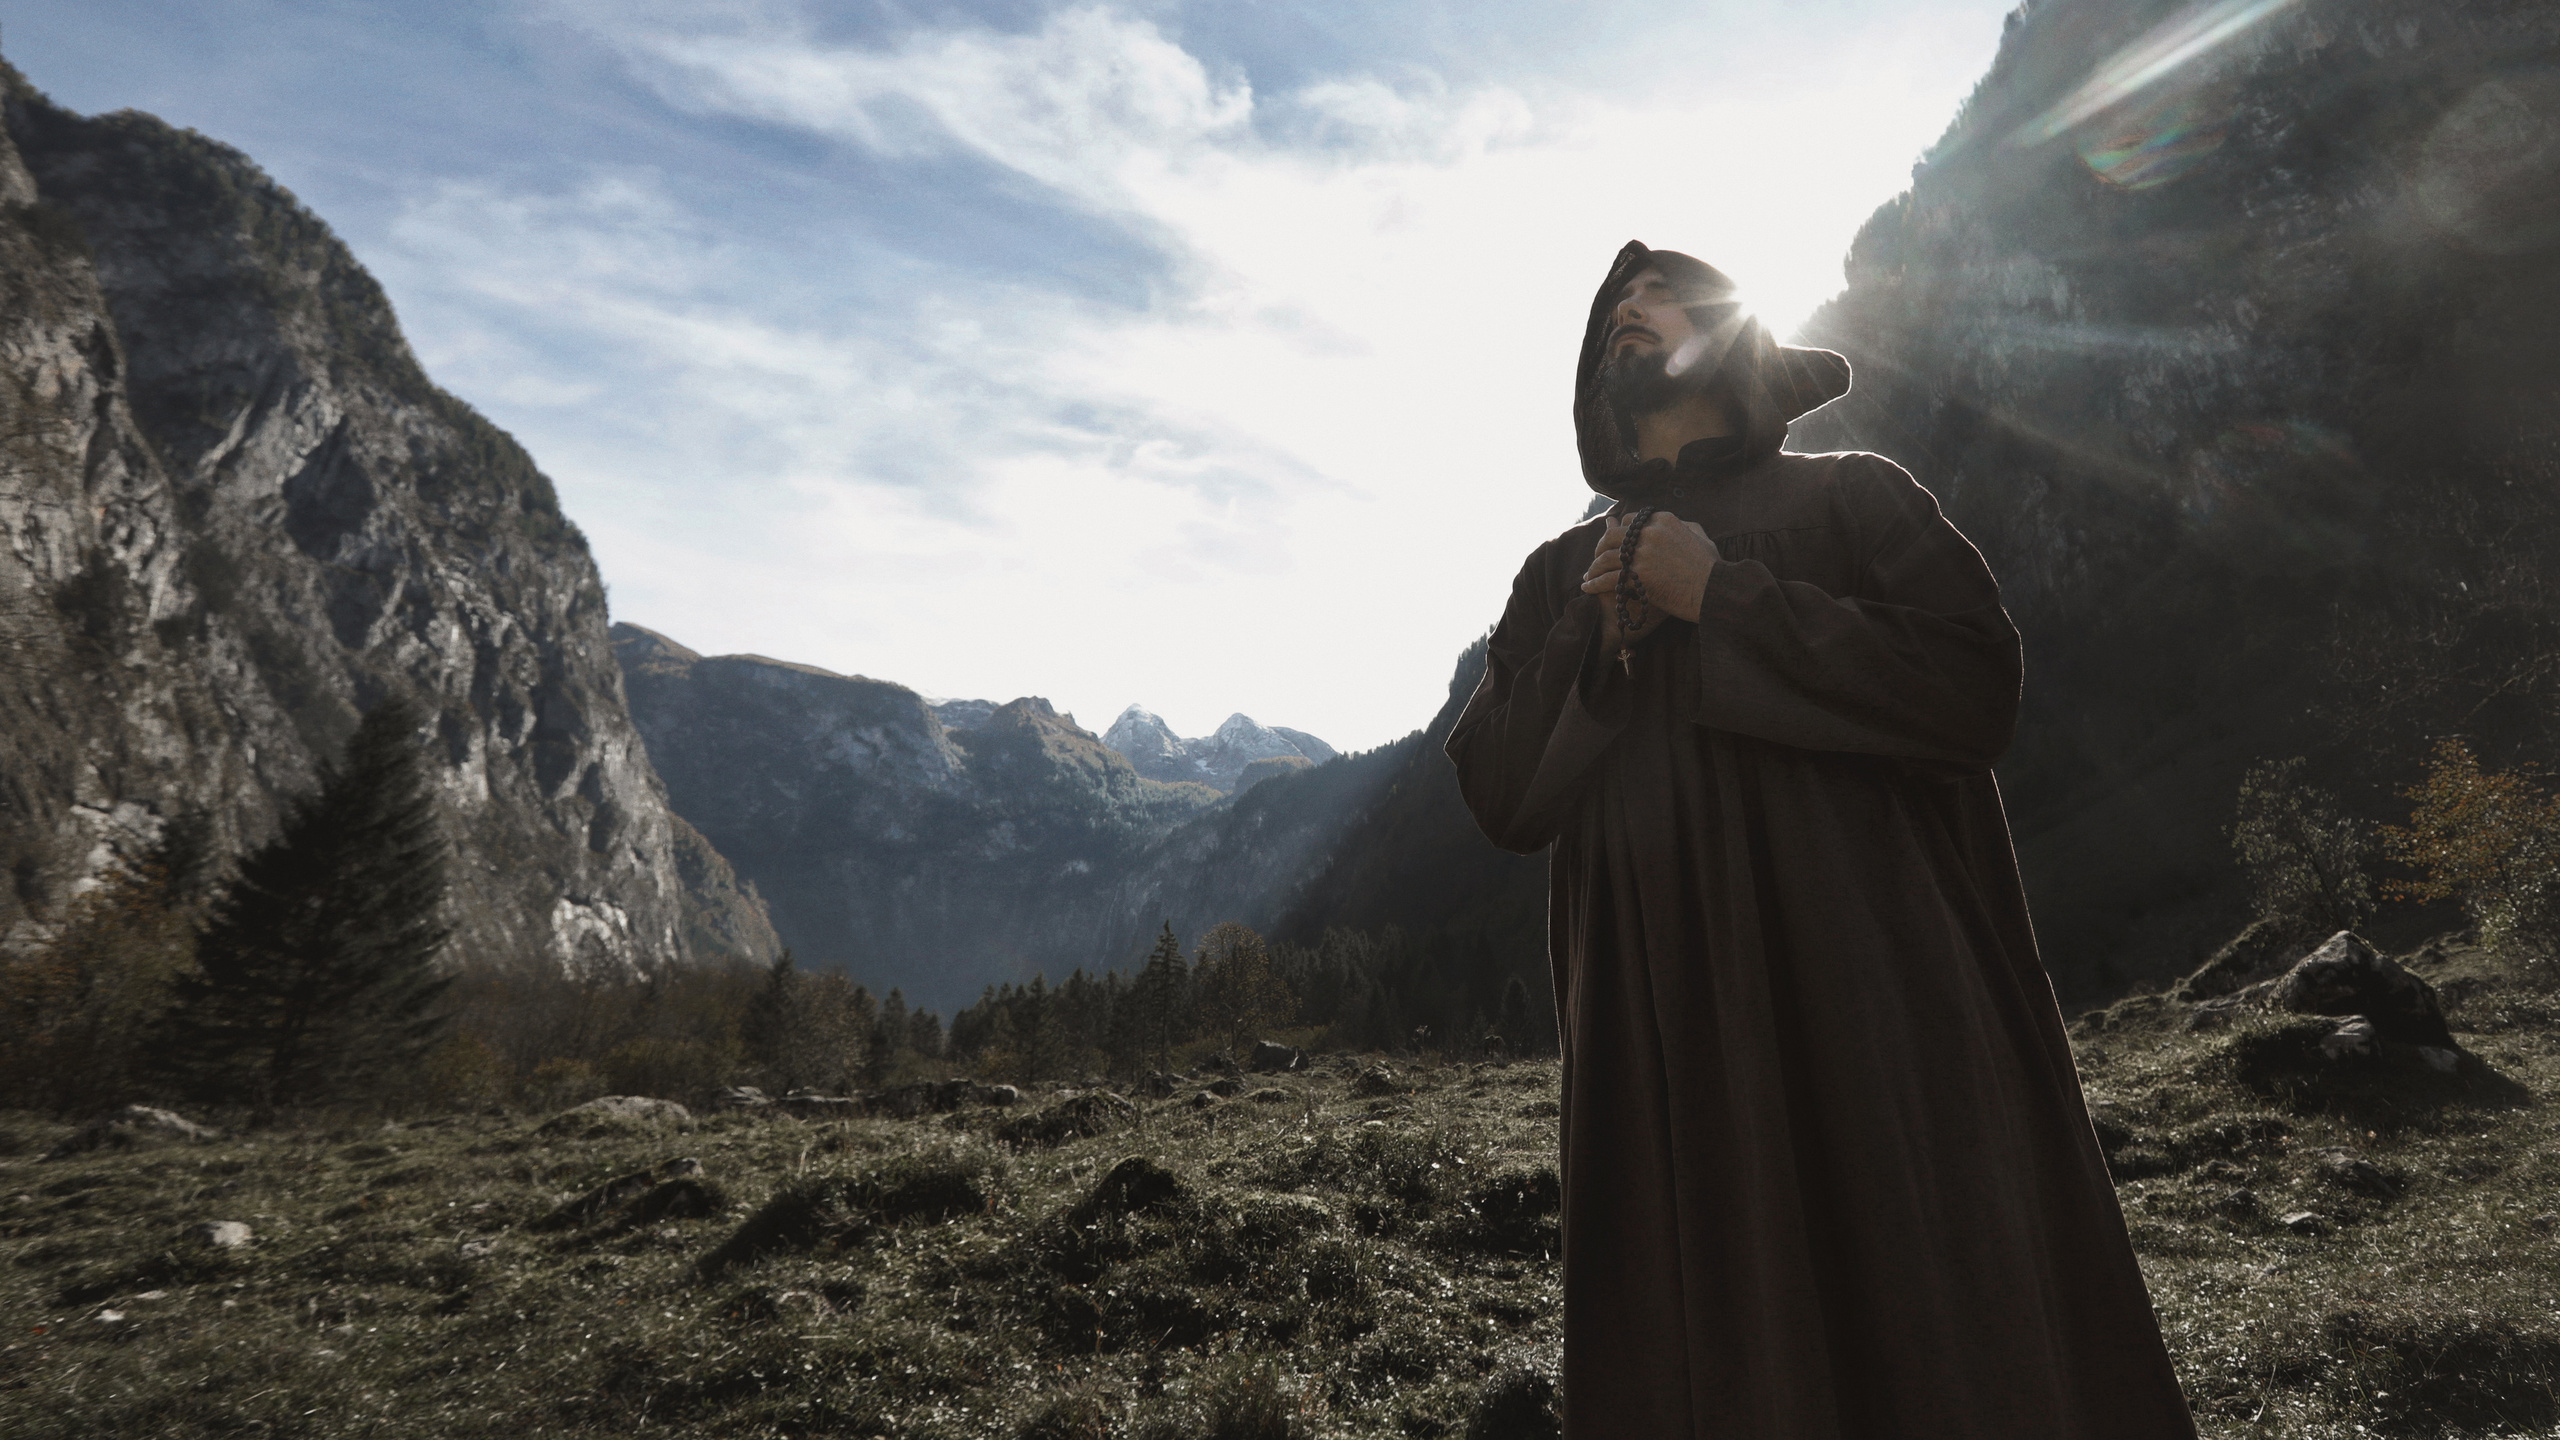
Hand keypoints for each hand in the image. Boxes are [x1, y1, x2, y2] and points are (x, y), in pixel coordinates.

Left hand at [1582, 513, 1719, 650]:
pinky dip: (1594, 583)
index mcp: (1664, 520)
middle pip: (1612, 536)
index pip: (1629, 520)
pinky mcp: (1638, 574)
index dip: (1617, 533)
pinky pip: (1607, 577)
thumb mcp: (1702, 539)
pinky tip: (1588, 589)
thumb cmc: (1713, 569)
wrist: (1715, 591)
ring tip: (1588, 577)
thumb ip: (1687, 527)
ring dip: (1594, 568)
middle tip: (1595, 561)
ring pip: (1606, 557)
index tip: (1612, 544)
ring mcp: (1643, 552)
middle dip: (1600, 548)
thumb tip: (1678, 522)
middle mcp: (1650, 532)